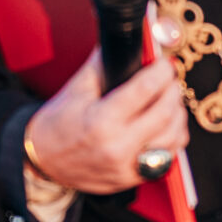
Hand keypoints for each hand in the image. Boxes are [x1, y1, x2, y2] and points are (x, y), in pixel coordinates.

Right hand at [22, 50, 187, 194]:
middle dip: (173, 90)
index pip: (145, 89)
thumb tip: (123, 43)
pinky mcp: (131, 178)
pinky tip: (166, 126)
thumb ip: (102, 64)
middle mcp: (117, 145)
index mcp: (101, 120)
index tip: (164, 64)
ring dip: (178, 115)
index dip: (161, 72)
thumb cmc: (57, 124)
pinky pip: (167, 158)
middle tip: (169, 80)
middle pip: (165, 113)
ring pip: (173, 138)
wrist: (43, 159)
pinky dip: (172, 139)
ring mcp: (126, 165)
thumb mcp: (76, 89)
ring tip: (170, 101)